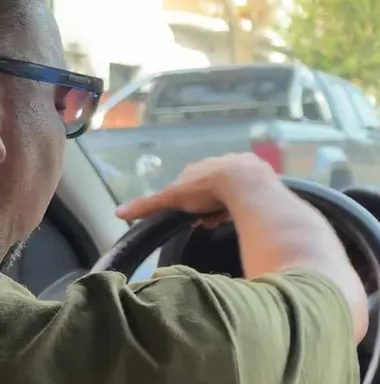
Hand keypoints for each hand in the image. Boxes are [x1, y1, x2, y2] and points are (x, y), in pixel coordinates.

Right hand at [115, 153, 279, 223]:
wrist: (244, 182)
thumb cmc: (205, 190)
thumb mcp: (173, 198)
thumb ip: (148, 205)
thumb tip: (117, 212)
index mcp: (195, 169)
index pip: (186, 187)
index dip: (187, 205)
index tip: (192, 220)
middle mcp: (216, 162)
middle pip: (209, 187)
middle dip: (208, 205)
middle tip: (211, 221)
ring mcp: (239, 165)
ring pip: (230, 188)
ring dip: (227, 203)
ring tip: (228, 218)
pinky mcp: (259, 171)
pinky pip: (250, 187)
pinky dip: (246, 198)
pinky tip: (247, 209)